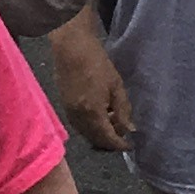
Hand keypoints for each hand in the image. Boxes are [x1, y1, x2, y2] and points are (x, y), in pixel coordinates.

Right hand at [48, 15, 133, 152]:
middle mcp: (79, 117)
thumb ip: (123, 110)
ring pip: (85, 134)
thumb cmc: (97, 63)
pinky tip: (98, 117)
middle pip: (95, 140)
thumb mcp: (116, 86)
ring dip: (99, 135)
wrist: (71, 48)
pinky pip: (78, 125)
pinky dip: (89, 127)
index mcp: (93, 112)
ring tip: (111, 123)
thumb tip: (129, 129)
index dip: (120, 144)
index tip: (130, 145)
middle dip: (109, 142)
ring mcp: (69, 112)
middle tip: (122, 135)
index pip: (108, 138)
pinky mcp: (64, 105)